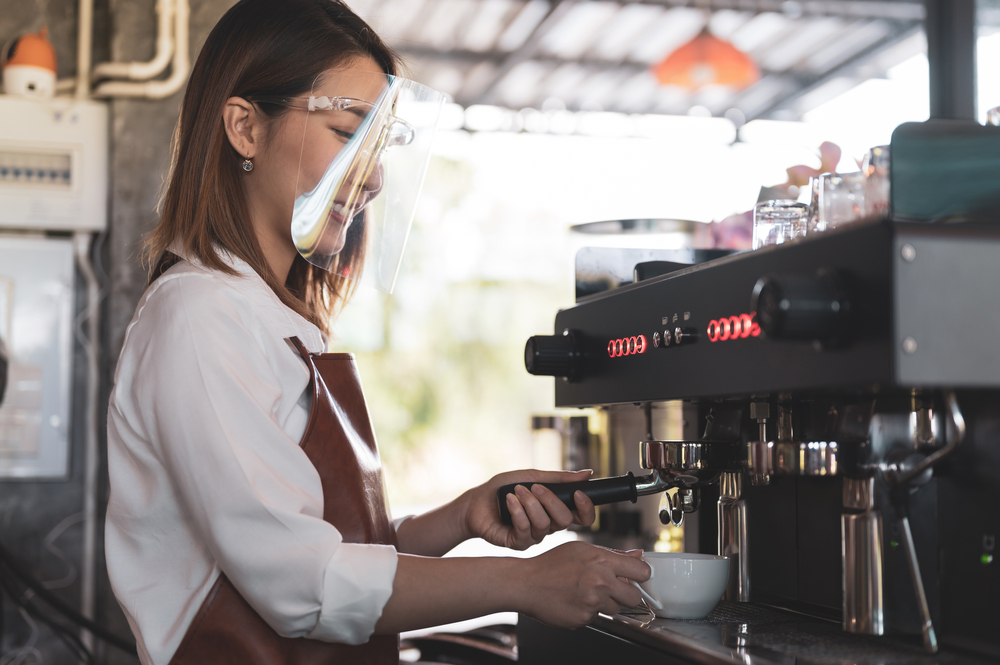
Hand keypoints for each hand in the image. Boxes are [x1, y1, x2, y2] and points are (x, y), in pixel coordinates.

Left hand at [461, 469, 596, 550]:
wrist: (477, 501)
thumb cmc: (504, 488)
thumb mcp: (532, 477)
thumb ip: (558, 479)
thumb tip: (587, 473)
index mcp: (555, 510)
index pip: (582, 517)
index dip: (586, 508)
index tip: (578, 493)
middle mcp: (548, 526)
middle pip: (565, 520)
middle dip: (550, 500)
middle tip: (533, 487)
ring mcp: (534, 536)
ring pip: (544, 524)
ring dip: (530, 503)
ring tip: (516, 492)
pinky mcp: (518, 543)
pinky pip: (525, 530)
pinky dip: (517, 511)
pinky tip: (509, 501)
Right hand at [518, 542, 648, 627]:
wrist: (526, 584)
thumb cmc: (550, 565)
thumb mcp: (581, 549)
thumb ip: (612, 554)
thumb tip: (636, 555)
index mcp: (601, 560)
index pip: (641, 571)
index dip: (640, 575)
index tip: (635, 577)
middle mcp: (600, 581)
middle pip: (635, 597)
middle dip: (626, 594)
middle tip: (610, 588)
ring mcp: (592, 602)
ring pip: (616, 609)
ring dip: (605, 603)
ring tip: (586, 593)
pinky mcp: (584, 618)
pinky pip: (596, 618)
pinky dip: (588, 612)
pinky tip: (575, 601)